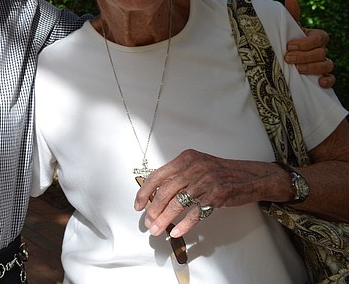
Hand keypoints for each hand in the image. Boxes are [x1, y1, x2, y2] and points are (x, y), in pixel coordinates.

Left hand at [134, 150, 284, 237]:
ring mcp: (206, 181)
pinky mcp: (217, 195)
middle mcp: (194, 167)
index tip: (138, 205)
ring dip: (165, 219)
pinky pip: (195, 213)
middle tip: (148, 222)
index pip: (157, 175)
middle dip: (153, 210)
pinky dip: (184, 224)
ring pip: (178, 204)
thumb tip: (155, 194)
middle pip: (165, 192)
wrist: (252, 176)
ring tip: (157, 230)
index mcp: (186, 159)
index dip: (144, 191)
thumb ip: (179, 175)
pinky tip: (175, 232)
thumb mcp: (198, 166)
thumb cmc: (222, 173)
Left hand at [283, 0, 334, 87]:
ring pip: (327, 65)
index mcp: (315, 37)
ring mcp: (323, 63)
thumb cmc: (286, 40)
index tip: (289, 45)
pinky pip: (331, 79)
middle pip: (321, 53)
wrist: (281, 59)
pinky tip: (319, 82)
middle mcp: (321, 50)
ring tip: (297, 69)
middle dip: (305, 56)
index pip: (320, 38)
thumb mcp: (287, 29)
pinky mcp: (322, 76)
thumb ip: (291, 16)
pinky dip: (327, 80)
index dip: (306, 42)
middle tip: (288, 58)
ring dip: (313, 67)